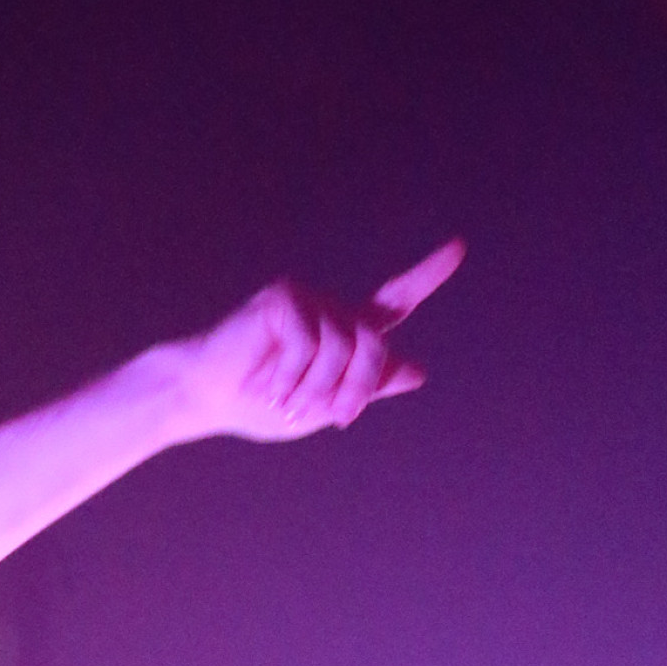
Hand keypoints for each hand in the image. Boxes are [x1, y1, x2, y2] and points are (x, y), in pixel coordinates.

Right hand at [179, 237, 464, 443]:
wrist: (208, 398)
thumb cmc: (261, 405)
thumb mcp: (323, 404)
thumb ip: (367, 386)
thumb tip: (417, 370)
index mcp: (346, 332)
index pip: (395, 300)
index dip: (427, 274)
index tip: (459, 247)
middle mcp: (331, 309)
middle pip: (374, 341)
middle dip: (360, 386)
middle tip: (336, 418)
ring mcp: (307, 300)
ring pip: (343, 346)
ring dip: (319, 388)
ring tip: (289, 407)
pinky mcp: (282, 300)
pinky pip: (308, 344)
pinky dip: (293, 377)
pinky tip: (271, 391)